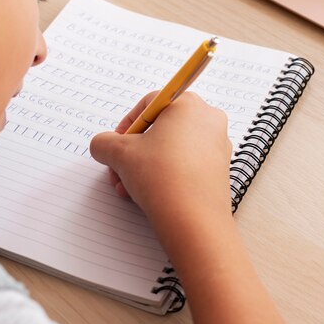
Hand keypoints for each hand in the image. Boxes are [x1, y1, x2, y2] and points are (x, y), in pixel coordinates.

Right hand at [90, 92, 232, 227]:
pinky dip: (167, 175)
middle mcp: (208, 119)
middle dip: (134, 152)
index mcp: (188, 104)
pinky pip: (186, 165)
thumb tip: (102, 145)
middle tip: (119, 169)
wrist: (193, 219)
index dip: (126, 125)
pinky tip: (150, 194)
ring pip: (172, 149)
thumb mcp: (120, 153)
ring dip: (146, 166)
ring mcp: (218, 145)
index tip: (116, 144)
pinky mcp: (220, 170)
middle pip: (161, 129)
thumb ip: (104, 142)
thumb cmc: (162, 177)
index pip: (149, 105)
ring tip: (129, 188)